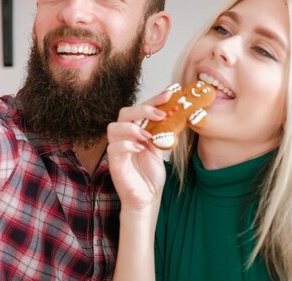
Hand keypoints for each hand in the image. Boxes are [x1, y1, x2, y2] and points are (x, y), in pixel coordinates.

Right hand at [107, 90, 172, 211]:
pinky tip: (141, 148)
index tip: (170, 93)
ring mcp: (117, 150)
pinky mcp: (114, 164)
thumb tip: (177, 112)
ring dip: (132, 127)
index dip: (154, 99)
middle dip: (142, 110)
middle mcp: (123, 137)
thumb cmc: (151, 174)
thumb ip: (163, 131)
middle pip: (124, 113)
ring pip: (113, 128)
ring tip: (149, 136)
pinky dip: (127, 145)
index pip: (140, 109)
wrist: (148, 198)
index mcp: (134, 131)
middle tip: (161, 114)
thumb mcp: (160, 148)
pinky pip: (114, 148)